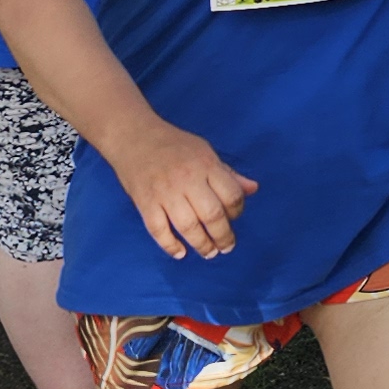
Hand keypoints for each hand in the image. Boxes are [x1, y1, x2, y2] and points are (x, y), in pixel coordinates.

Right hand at [110, 119, 257, 259]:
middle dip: (223, 236)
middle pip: (212, 215)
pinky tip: (180, 253)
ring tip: (209, 252)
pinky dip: (170, 245)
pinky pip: (158, 230)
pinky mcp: (144, 202)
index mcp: (206, 165)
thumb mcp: (205, 152)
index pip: (231, 195)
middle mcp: (187, 179)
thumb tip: (253, 189)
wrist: (134, 136)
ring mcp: (164, 192)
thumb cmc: (174, 145)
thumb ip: (228, 174)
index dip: (237, 211)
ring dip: (201, 244)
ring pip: (188, 226)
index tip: (234, 218)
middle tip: (226, 247)